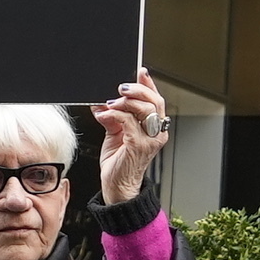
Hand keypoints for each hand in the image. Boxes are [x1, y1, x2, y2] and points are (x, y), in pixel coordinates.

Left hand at [97, 70, 170, 206]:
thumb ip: (114, 117)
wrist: (117, 187)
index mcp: (154, 128)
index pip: (157, 101)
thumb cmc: (119, 163)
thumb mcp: (115, 134)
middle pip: (155, 102)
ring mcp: (149, 140)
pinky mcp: (138, 146)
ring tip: (110, 104)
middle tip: (121, 88)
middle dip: (138, 90)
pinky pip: (128, 122)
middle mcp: (156, 134)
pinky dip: (115, 115)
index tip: (141, 73)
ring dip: (125, 102)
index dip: (150, 85)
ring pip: (144, 110)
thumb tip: (103, 102)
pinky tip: (104, 115)